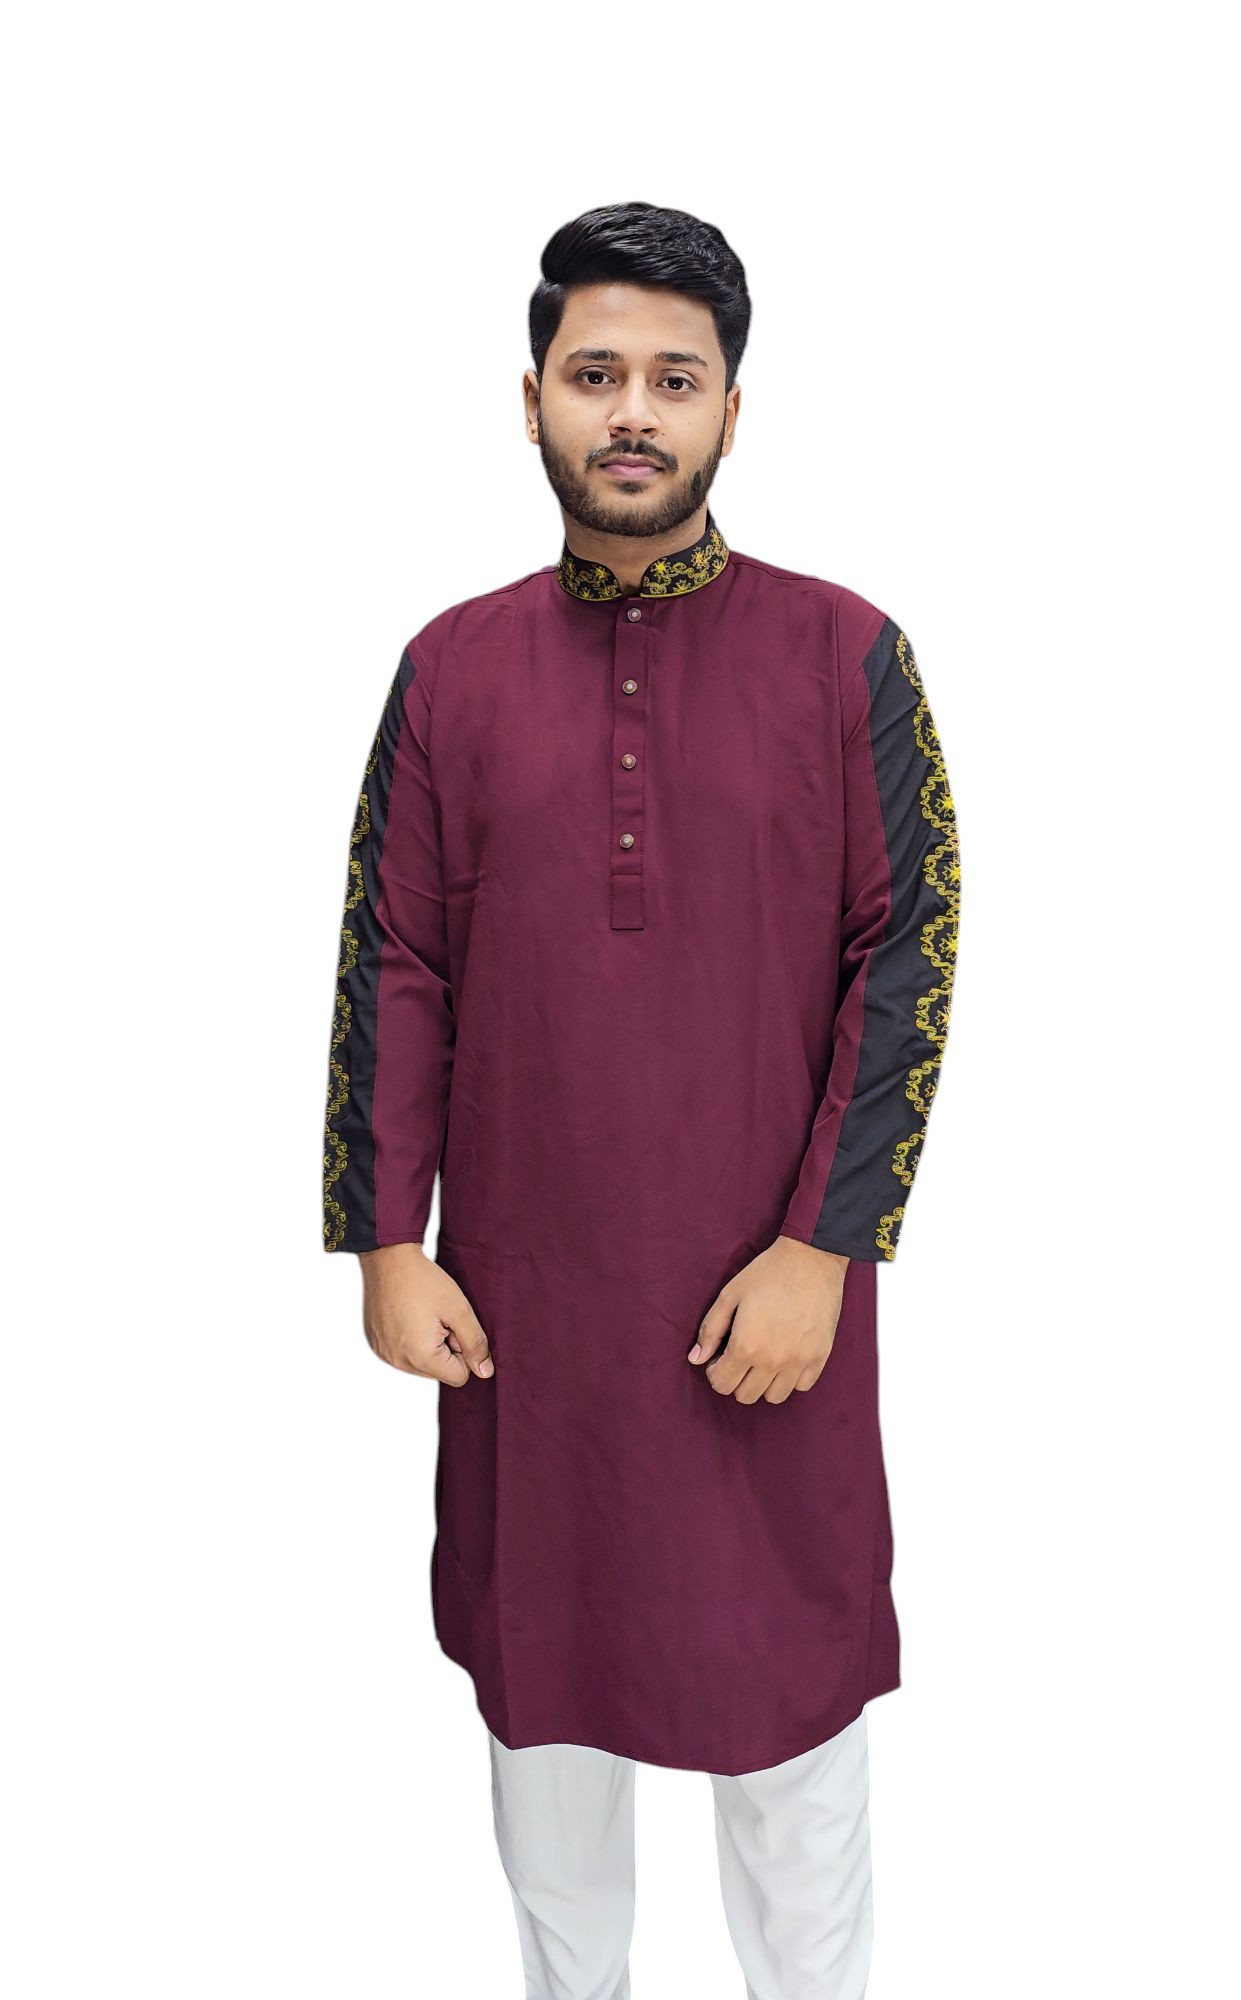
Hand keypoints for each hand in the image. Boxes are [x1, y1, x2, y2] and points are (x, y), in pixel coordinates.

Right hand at [358, 1243, 493, 1385]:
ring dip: (428, 1345)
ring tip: (423, 1314)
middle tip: (439, 1317)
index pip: (459, 1376)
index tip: (454, 1326)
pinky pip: (402, 1353)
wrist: (388, 1258)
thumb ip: (476, 1344)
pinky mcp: (376, 1344)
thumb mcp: (459, 1310)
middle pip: (438, 1372)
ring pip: (421, 1364)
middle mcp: (398, 1362)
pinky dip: (410, 1339)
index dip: (463, 1351)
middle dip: (445, 1349)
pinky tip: (408, 1314)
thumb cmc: (423, 1281)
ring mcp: (384, 1354)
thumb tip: (485, 1372)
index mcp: (421, 1358)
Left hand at [689, 1237, 848, 1403]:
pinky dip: (791, 1378)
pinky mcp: (820, 1356)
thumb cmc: (767, 1272)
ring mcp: (799, 1361)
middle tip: (739, 1357)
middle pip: (746, 1395)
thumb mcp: (730, 1295)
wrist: (811, 1258)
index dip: (715, 1372)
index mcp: (746, 1346)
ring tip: (762, 1359)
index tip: (720, 1357)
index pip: (722, 1384)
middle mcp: (773, 1360)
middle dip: (736, 1379)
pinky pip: (802, 1386)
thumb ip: (710, 1330)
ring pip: (774, 1397)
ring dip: (763, 1383)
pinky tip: (786, 1357)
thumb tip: (696, 1359)